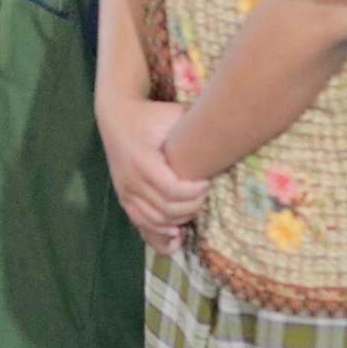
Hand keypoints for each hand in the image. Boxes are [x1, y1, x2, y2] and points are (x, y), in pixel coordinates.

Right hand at [99, 99, 207, 253]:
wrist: (115, 116)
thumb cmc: (150, 115)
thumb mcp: (173, 114)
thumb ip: (198, 125)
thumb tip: (231, 130)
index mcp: (143, 162)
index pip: (172, 191)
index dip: (195, 193)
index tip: (208, 183)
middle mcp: (131, 181)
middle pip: (166, 209)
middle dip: (192, 206)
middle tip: (205, 195)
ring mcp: (125, 191)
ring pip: (155, 220)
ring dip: (179, 220)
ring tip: (194, 208)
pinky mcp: (123, 197)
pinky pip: (141, 223)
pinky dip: (159, 232)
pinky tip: (176, 233)